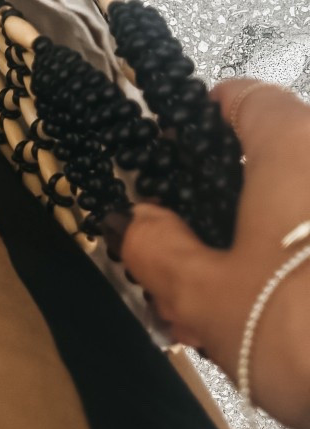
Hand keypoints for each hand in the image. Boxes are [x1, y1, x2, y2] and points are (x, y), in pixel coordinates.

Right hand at [121, 77, 309, 428]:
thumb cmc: (304, 330)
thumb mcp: (205, 294)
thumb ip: (155, 245)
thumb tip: (135, 219)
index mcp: (296, 144)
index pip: (240, 97)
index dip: (192, 126)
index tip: (165, 169)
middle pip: (267, 165)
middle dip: (217, 215)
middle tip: (182, 270)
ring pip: (293, 215)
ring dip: (253, 255)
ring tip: (217, 318)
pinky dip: (292, 275)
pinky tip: (268, 329)